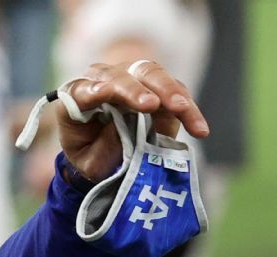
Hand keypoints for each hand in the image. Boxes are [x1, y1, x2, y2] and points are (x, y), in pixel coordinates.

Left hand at [59, 60, 209, 180]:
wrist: (107, 154)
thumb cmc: (92, 155)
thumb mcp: (90, 162)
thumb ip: (102, 148)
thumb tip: (123, 128)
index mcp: (77, 98)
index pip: (83, 89)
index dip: (94, 90)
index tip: (104, 94)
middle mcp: (104, 80)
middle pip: (121, 75)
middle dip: (135, 89)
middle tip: (150, 104)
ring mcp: (132, 79)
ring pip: (152, 74)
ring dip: (169, 91)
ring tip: (182, 108)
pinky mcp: (158, 87)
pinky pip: (176, 91)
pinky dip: (189, 109)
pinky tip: (199, 129)